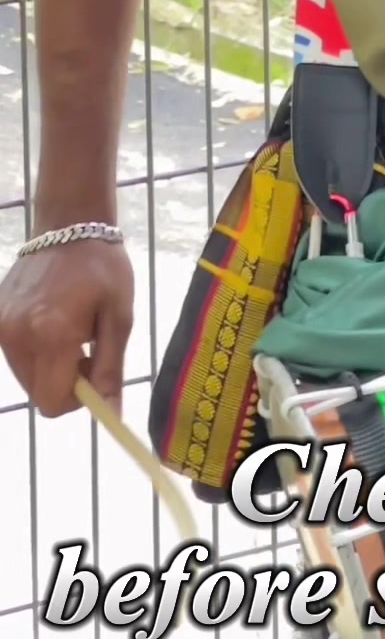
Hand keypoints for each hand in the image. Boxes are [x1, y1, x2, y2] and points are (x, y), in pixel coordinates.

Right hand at [0, 239, 134, 418]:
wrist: (70, 224)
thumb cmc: (104, 268)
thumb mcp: (119, 317)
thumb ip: (111, 369)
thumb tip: (111, 414)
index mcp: (50, 334)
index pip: (51, 401)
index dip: (76, 399)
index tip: (94, 368)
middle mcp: (16, 334)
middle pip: (37, 392)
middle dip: (64, 382)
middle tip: (86, 347)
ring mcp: (1, 326)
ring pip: (26, 376)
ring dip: (50, 365)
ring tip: (71, 329)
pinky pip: (16, 354)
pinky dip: (36, 349)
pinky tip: (53, 319)